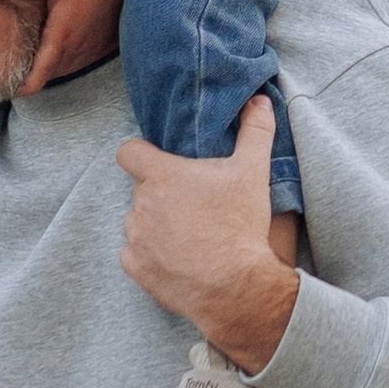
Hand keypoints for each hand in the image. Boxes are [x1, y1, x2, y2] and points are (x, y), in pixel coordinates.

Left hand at [0, 0, 131, 94]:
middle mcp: (77, 46)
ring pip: (68, 68)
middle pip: (52, 73)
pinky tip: (64, 54)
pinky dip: (69, 63)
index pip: (41, 73)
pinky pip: (83, 61)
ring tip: (38, 67)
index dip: (26, 87)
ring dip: (53, 70)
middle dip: (35, 77)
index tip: (13, 92)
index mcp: (61, 36)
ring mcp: (91, 45)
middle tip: (17, 75)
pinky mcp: (102, 40)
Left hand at [116, 96, 301, 373]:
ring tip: (187, 234)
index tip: (159, 163)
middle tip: (192, 203)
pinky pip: (134, 254)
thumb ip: (255, 131)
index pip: (128, 152)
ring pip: (138, 222)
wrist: (236, 287)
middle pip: (141, 190)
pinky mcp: (136, 269)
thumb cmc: (240, 226)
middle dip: (161, 193)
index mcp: (161, 176)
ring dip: (155, 225)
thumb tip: (259, 100)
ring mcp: (136, 239)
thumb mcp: (253, 172)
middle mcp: (141, 205)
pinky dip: (150, 255)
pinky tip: (177, 258)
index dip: (141, 154)